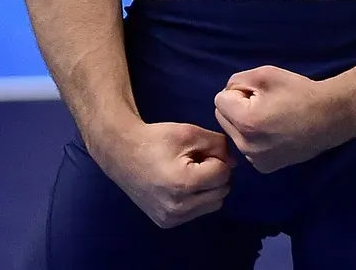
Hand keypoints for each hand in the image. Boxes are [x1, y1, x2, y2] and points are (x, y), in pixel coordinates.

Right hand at [93, 121, 233, 228]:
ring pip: (213, 205)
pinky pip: (197, 213)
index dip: (216, 158)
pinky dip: (196, 199)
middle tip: (195, 161)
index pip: (223, 174)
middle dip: (214, 175)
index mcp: (185, 183)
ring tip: (190, 173)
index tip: (198, 151)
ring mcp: (172, 218)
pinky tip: (181, 186)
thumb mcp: (189, 132)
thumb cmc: (155, 139)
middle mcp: (180, 207)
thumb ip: (218, 145)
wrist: (121, 153)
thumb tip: (233, 163)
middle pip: (222, 192)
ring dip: (208, 189)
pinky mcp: (167, 223)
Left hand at [213, 66, 355, 174]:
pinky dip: (254, 138)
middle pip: (223, 118)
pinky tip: (274, 132)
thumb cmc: (298, 92)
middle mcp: (247, 146)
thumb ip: (236, 81)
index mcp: (246, 122)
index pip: (219, 100)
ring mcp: (256, 160)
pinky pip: (247, 146)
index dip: (238, 92)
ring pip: (234, 133)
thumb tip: (227, 94)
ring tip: (271, 118)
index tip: (259, 94)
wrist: (331, 117)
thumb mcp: (263, 74)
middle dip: (237, 108)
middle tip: (265, 104)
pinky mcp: (266, 167)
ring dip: (244, 124)